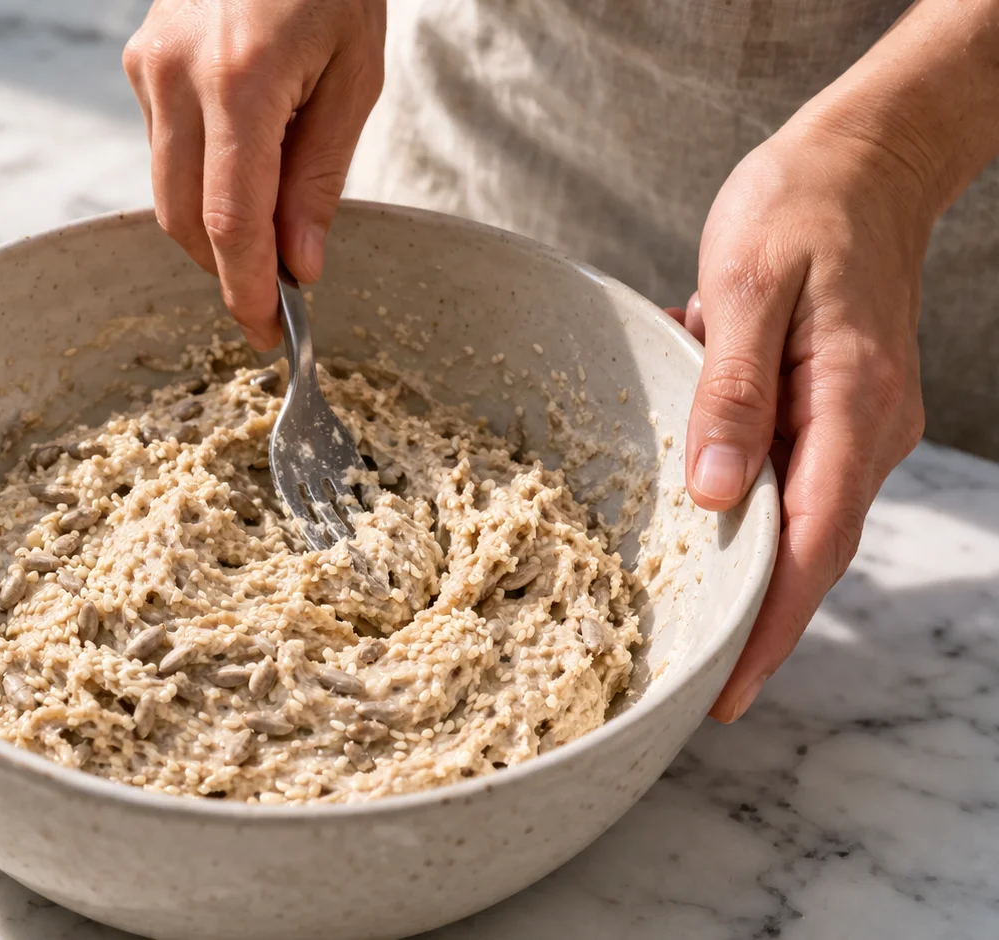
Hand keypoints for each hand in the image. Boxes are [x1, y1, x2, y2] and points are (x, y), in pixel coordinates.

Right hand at [123, 0, 385, 348]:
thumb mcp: (354, 75)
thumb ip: (320, 175)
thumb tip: (299, 263)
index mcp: (241, 79)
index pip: (231, 221)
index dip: (247, 290)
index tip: (271, 333)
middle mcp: (177, 74)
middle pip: (185, 218)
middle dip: (227, 271)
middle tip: (278, 299)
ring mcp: (148, 65)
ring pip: (167, 191)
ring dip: (213, 229)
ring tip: (272, 226)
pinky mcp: (139, 60)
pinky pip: (164, 149)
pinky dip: (201, 179)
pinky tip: (245, 162)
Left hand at [673, 116, 930, 721]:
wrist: (864, 159)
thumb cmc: (800, 207)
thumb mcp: (746, 285)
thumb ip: (731, 390)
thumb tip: (714, 496)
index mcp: (849, 404)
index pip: (812, 545)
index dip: (771, 626)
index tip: (727, 690)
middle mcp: (865, 430)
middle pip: (808, 551)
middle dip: (754, 622)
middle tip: (688, 687)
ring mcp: (855, 423)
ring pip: (793, 516)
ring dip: (736, 561)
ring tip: (672, 617)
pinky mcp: (832, 408)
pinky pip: (783, 471)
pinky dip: (735, 493)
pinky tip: (689, 487)